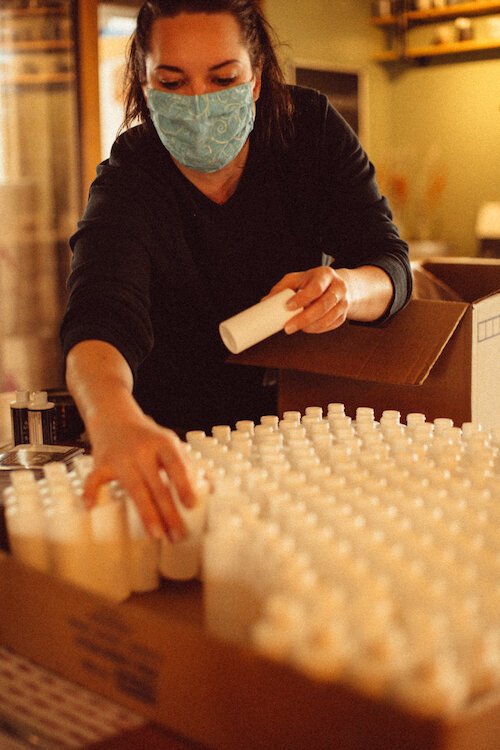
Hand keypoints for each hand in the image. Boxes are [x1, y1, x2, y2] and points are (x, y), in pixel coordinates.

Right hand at [84, 414, 197, 542]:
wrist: (115, 417)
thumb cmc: (147, 437)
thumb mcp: (170, 443)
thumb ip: (186, 465)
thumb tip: (207, 489)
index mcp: (163, 443)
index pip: (176, 466)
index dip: (184, 485)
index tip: (191, 505)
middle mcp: (143, 450)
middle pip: (157, 485)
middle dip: (169, 513)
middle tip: (178, 535)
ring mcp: (121, 457)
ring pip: (134, 489)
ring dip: (146, 513)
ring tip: (157, 534)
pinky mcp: (102, 463)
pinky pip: (95, 480)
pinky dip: (90, 493)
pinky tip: (92, 507)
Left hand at [266, 266, 348, 333]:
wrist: (336, 285)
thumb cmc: (312, 281)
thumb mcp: (297, 279)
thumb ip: (281, 289)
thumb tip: (264, 302)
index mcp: (325, 275)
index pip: (315, 288)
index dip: (302, 299)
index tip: (288, 307)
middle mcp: (338, 287)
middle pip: (323, 306)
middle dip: (304, 319)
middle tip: (288, 327)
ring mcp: (344, 302)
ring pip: (328, 318)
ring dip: (310, 327)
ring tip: (295, 328)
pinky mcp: (343, 315)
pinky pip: (330, 325)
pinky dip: (317, 329)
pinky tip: (307, 328)